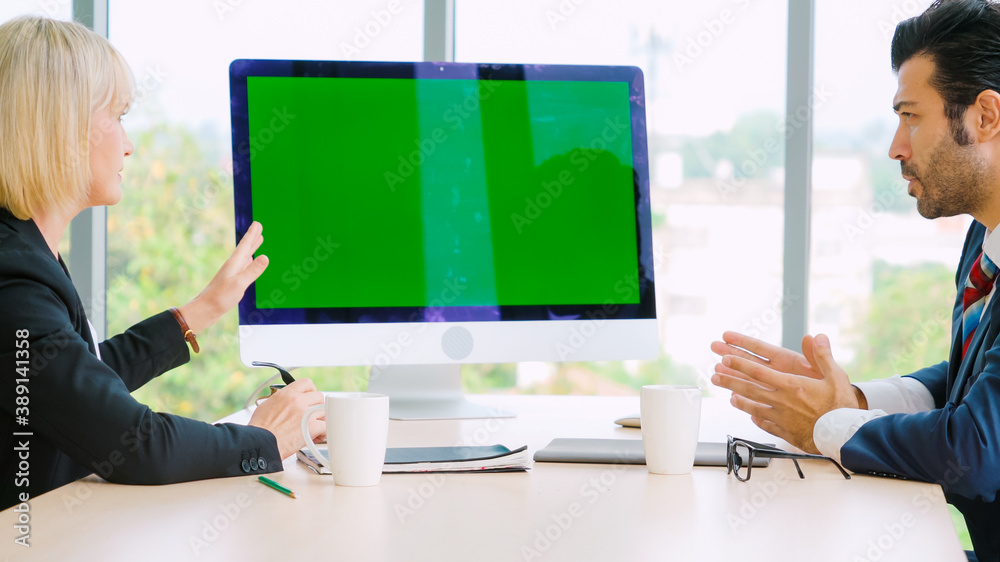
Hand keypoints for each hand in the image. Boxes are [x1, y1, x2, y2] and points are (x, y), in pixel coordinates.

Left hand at [178, 221, 268, 333]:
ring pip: (245, 257)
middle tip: (258, 227)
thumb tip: (265, 257)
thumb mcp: (239, 284)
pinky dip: (250, 260)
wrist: (205, 310)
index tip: (257, 223)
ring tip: (258, 240)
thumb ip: (252, 271)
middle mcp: (233, 266)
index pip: (245, 246)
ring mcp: (232, 274)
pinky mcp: (232, 281)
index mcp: (234, 264)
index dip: (252, 235)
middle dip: (252, 238)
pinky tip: (250, 261)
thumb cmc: (220, 297)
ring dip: (252, 248)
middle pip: (245, 249)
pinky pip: (244, 266)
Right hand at [248, 378, 325, 458]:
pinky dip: (323, 432)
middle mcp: (297, 400)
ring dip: (320, 420)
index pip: (307, 383)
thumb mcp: (267, 405)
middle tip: (312, 416)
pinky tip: (316, 437)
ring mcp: (306, 413)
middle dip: (317, 407)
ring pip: (324, 411)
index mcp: (286, 394)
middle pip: (319, 396)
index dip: (310, 391)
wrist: (259, 443)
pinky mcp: (312, 426)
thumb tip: (287, 403)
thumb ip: (282, 401)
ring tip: (313, 428)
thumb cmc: (260, 430)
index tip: (310, 398)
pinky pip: (326, 426)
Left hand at [710, 332, 863, 452]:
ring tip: (729, 397)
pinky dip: (756, 419)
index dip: (740, 365)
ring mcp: (781, 418)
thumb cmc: (841, 407)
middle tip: (715, 376)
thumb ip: (822, 356)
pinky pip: (766, 424)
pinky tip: (751, 417)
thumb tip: (815, 337)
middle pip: (749, 389)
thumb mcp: (836, 377)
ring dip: (739, 401)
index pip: (759, 372)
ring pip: (754, 407)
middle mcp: (781, 401)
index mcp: (791, 385)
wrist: (845, 437)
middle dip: (730, 381)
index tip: (726, 359)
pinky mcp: (785, 432)